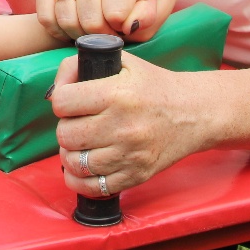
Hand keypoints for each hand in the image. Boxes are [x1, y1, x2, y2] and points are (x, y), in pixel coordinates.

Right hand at [35, 0, 176, 41]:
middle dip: (101, 35)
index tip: (124, 26)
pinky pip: (47, 19)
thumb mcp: (149, 1)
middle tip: (107, 31)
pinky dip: (59, 31)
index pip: (117, 15)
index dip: (121, 29)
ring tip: (90, 30)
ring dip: (80, 35)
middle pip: (91, 22)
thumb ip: (151, 9)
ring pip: (67, 21)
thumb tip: (139, 12)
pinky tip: (73, 25)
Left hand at [51, 52, 209, 197]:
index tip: (70, 102)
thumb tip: (54, 88)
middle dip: (65, 127)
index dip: (61, 100)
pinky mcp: (136, 176)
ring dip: (71, 154)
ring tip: (80, 145)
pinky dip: (80, 180)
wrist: (196, 113)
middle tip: (78, 123)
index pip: (62, 102)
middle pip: (65, 135)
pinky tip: (84, 167)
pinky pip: (93, 187)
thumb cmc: (156, 86)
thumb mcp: (123, 61)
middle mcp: (123, 126)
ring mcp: (129, 155)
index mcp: (117, 94)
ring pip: (75, 163)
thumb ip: (82, 64)